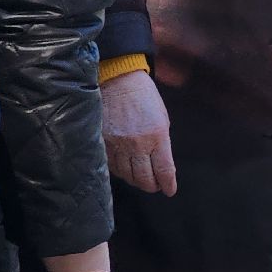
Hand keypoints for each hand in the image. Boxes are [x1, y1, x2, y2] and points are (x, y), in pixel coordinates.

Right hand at [102, 70, 175, 195]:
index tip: (170, 190)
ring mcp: (117, 144)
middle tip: (154, 186)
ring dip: (135, 180)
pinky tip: (124, 169)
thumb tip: (161, 165)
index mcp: (157, 137)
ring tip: (140, 178)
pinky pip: (111, 165)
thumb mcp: (162, 119)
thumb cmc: (144, 98)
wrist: (118, 81)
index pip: (164, 170)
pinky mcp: (101, 142)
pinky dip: (119, 171)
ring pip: (126, 175)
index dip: (167, 184)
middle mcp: (137, 144)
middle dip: (151, 186)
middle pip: (143, 178)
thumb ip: (162, 143)